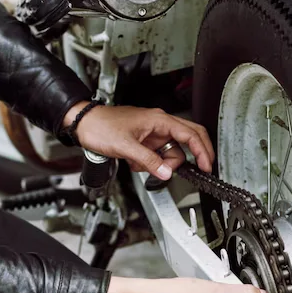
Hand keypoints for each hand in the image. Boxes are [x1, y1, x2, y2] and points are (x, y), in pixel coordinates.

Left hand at [63, 102, 213, 179]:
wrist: (85, 124)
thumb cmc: (101, 126)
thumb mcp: (126, 146)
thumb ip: (149, 161)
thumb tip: (166, 173)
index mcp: (159, 120)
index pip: (190, 134)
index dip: (202, 150)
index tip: (207, 164)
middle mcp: (159, 125)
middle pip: (187, 140)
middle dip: (192, 156)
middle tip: (200, 169)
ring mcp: (153, 134)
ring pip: (170, 153)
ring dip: (160, 164)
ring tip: (140, 165)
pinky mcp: (145, 142)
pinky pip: (157, 156)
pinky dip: (149, 164)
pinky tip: (135, 163)